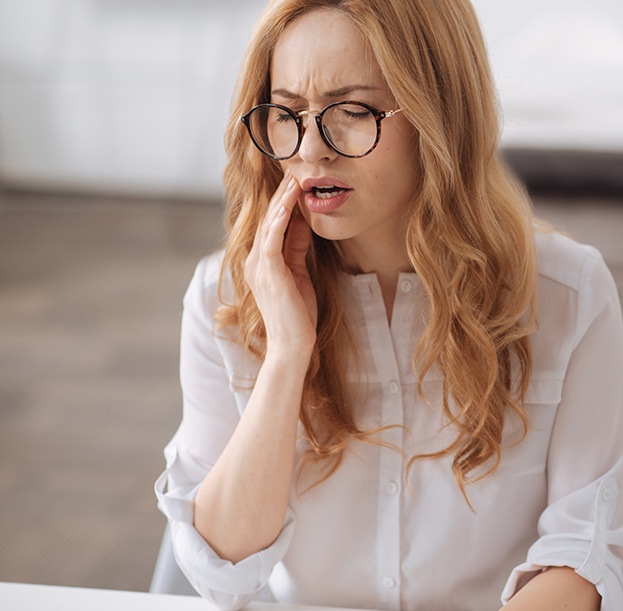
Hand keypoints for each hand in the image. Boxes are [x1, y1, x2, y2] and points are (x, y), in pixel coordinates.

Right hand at [244, 170, 316, 355]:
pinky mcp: (269, 271)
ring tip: (293, 180)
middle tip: (293, 173)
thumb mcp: (299, 272)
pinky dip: (280, 219)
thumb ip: (297, 247)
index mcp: (261, 262)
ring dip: (282, 201)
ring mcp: (259, 266)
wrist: (292, 343)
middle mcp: (255, 261)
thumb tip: (302, 222)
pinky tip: (290, 203)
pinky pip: (272, 238)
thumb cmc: (297, 312)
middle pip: (268, 220)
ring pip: (269, 224)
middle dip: (281, 196)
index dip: (283, 204)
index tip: (295, 184)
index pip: (272, 225)